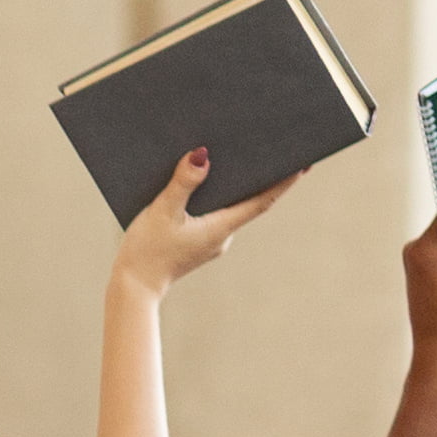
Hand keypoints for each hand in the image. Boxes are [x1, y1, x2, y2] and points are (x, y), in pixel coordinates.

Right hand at [114, 146, 303, 297]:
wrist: (133, 287)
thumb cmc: (146, 251)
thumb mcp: (163, 212)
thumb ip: (183, 183)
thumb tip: (203, 156)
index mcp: (221, 228)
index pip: (262, 201)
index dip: (284, 182)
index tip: (303, 164)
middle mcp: (223, 236)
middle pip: (250, 201)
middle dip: (262, 178)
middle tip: (276, 149)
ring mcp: (211, 241)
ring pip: (230, 208)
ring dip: (237, 186)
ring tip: (240, 158)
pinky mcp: (198, 242)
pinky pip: (214, 214)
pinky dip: (217, 197)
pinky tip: (206, 182)